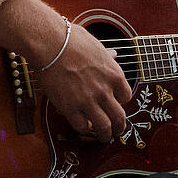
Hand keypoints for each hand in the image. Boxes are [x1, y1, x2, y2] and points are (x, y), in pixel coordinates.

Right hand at [38, 22, 132, 142]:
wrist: (51, 44)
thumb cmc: (72, 40)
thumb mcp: (97, 46)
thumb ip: (107, 56)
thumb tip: (114, 54)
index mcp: (114, 74)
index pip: (126, 96)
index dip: (121, 102)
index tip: (115, 103)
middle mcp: (104, 90)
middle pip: (119, 117)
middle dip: (119, 127)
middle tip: (117, 131)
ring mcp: (88, 100)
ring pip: (103, 127)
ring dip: (105, 135)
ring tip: (103, 137)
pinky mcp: (70, 107)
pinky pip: (82, 126)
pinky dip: (84, 129)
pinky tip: (83, 126)